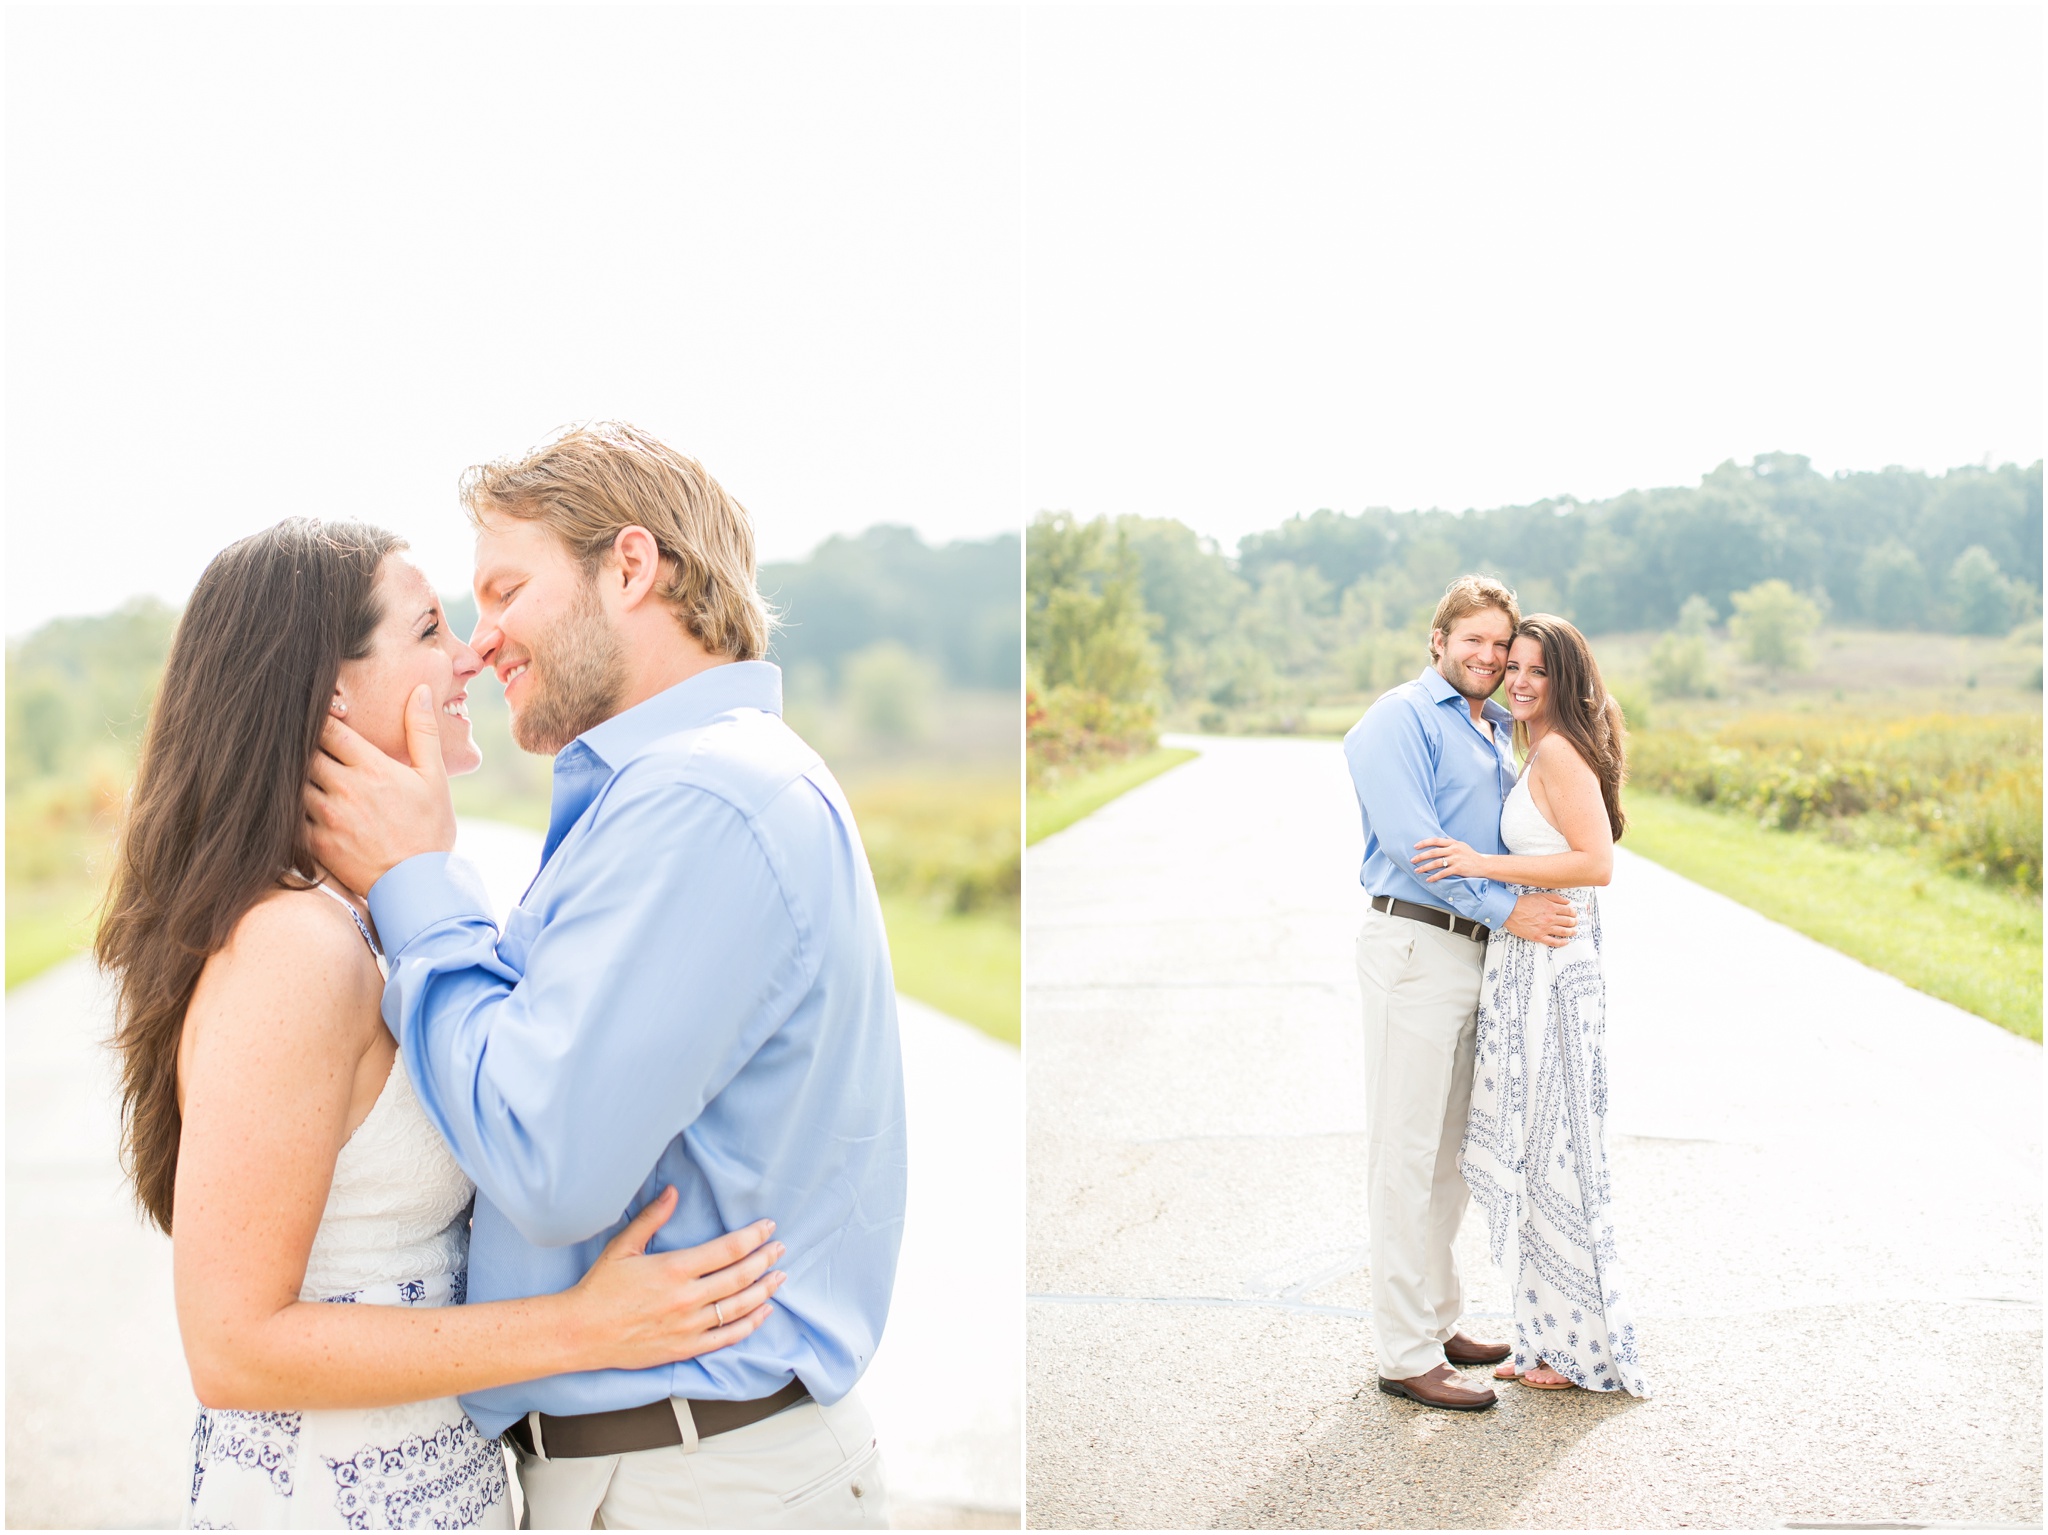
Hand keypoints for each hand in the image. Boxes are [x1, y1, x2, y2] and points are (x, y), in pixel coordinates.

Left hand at [304, 685, 456, 894]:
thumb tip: (421, 690)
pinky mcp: (316, 843)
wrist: (419, 884)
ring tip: (287, 768)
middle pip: (303, 752)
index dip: (318, 717)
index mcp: (371, 767)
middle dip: (300, 744)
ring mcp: (326, 817)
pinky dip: (285, 807)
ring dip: (291, 774)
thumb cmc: (430, 829)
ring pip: (292, 782)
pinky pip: (287, 817)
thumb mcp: (434, 777)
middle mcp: (344, 788)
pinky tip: (286, 803)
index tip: (315, 714)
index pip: (329, 729)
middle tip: (296, 739)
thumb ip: (422, 730)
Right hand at [567, 1187, 785, 1372]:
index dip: (753, 1237)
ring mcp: (688, 1326)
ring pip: (739, 1306)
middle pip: (740, 1276)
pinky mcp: (685, 1348)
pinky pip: (726, 1337)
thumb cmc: (600, 1289)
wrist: (580, 1333)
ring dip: (764, 1290)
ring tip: (779, 1276)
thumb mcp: (623, 1246)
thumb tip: (673, 1192)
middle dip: (765, 1260)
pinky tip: (763, 1312)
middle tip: (780, 1248)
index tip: (769, 1227)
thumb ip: (652, 1218)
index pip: (728, 1250)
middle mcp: (686, 1298)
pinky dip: (750, 1324)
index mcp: (674, 1269)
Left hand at [1412, 837, 1488, 882]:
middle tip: (1412, 860)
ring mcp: (1456, 859)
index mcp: (1453, 843)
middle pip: (1434, 852)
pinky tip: (1428, 879)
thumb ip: (1451, 842)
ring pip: (1437, 863)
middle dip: (1421, 856)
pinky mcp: (1458, 869)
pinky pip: (1443, 873)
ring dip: (1425, 867)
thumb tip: (1440, 838)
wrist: (1483, 864)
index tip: (1415, 846)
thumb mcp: (1461, 845)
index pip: (1436, 840)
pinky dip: (1435, 877)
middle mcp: (1454, 850)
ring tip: (1417, 870)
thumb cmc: (1471, 855)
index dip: (1424, 842)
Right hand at [1503, 891, 1576, 948]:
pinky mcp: (1539, 936)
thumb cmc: (1523, 903)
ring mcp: (1545, 929)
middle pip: (1568, 922)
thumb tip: (1567, 902)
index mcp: (1551, 908)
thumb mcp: (1540, 895)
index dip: (1574, 912)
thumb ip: (1555, 898)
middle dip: (1574, 922)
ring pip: (1564, 932)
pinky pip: (1553, 942)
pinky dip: (1562, 943)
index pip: (1569, 911)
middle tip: (1575, 922)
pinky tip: (1566, 942)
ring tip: (1574, 931)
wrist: (1509, 911)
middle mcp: (1550, 919)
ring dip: (1571, 932)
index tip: (1574, 914)